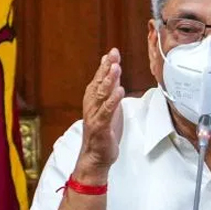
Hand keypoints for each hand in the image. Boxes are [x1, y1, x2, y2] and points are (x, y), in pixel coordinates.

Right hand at [76, 48, 124, 182]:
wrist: (95, 157)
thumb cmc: (103, 132)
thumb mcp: (109, 107)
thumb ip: (110, 89)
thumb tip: (113, 71)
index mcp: (93, 99)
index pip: (99, 78)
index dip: (106, 65)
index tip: (113, 52)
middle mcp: (91, 105)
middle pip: (99, 83)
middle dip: (107, 68)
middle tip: (113, 54)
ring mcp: (94, 115)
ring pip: (101, 95)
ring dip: (109, 80)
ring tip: (116, 68)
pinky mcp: (100, 127)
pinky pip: (106, 112)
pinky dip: (112, 101)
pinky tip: (119, 91)